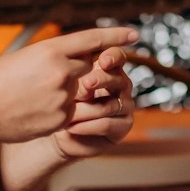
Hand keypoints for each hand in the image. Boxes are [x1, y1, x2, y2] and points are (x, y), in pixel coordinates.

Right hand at [0, 26, 139, 143]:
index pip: (92, 40)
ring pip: (83, 92)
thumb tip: (70, 57)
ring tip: (43, 96)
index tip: (133, 36)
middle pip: (88, 68)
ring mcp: (63, 97)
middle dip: (77, 72)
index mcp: (50, 50)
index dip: (115, 37)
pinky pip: (74, 112)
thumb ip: (50, 57)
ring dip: (73, 93)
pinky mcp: (62, 119)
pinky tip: (38, 110)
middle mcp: (61, 72)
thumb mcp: (22, 57)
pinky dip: (63, 110)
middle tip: (53, 78)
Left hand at [53, 45, 135, 159]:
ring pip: (110, 105)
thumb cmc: (65, 105)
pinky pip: (107, 124)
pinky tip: (72, 126)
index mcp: (109, 70)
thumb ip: (78, 80)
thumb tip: (87, 82)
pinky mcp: (124, 126)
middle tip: (86, 83)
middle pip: (118, 79)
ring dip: (85, 110)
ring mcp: (126, 106)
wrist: (63, 133)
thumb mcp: (68, 88)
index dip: (113, 57)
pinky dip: (87, 126)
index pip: (117, 57)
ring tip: (68, 113)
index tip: (103, 61)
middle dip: (101, 80)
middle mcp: (121, 86)